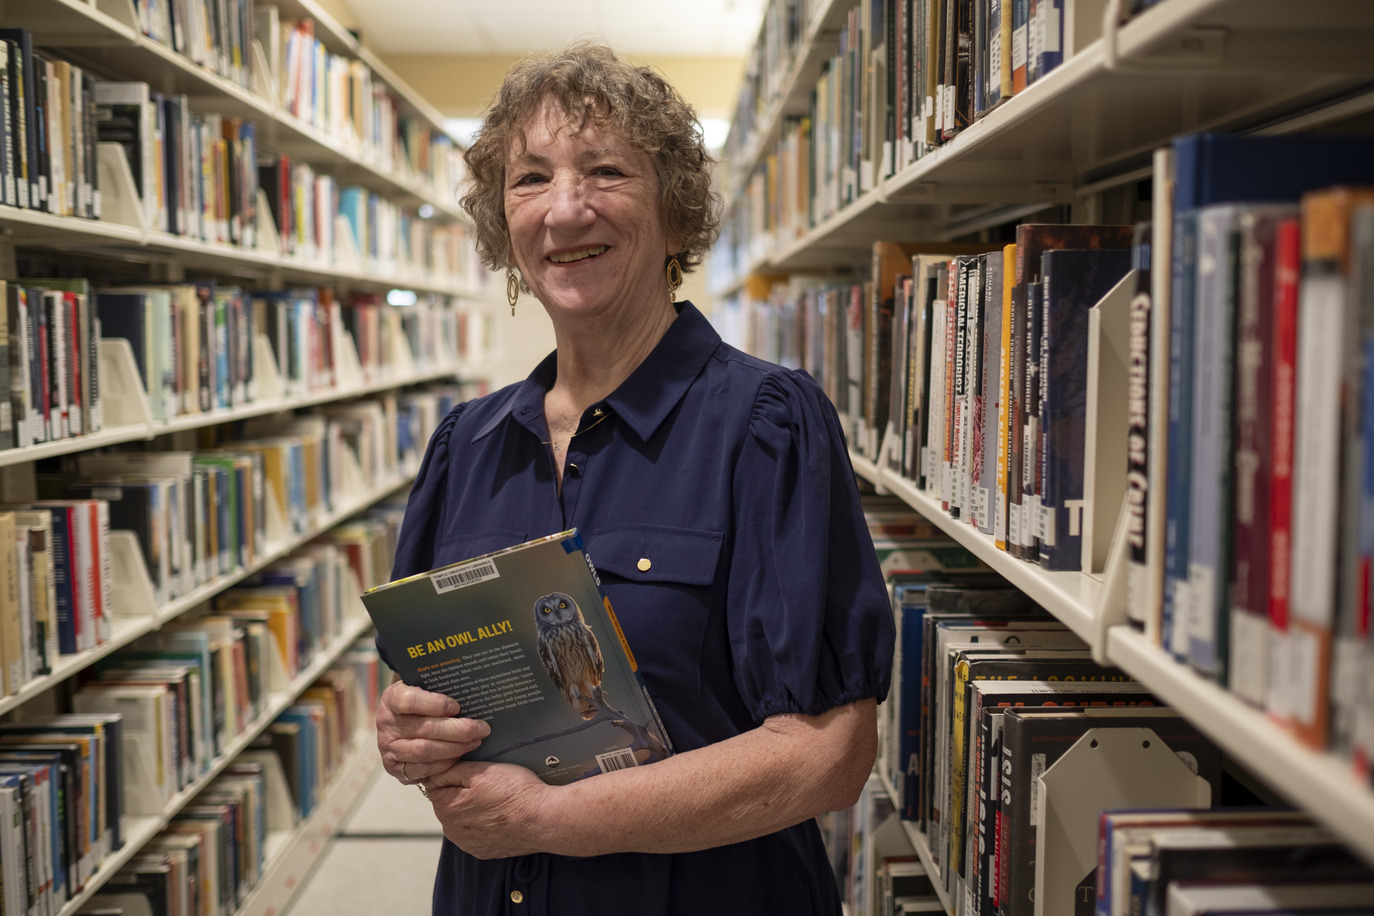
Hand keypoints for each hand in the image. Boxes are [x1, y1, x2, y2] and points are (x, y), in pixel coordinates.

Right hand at [377, 680, 490, 784]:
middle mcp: (386, 724)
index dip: (434, 704)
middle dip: (457, 730)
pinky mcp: (396, 768)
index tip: (456, 706)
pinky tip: (460, 755)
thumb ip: (438, 687)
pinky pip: (423, 769)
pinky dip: (444, 763)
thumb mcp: (422, 687)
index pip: (409, 700)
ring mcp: (389, 748)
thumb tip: (470, 686)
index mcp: (391, 699)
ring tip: (475, 741)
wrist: (399, 722)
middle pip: (424, 729)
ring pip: (425, 751)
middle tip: (481, 728)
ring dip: (455, 748)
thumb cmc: (419, 701)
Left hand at [421, 761, 553, 858]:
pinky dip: (485, 822)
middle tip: (488, 781)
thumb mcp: (480, 770)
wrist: (544, 819)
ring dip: (473, 808)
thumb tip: (433, 770)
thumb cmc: (515, 792)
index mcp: (446, 809)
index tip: (472, 768)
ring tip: (497, 798)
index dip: (453, 771)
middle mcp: (452, 831)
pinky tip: (501, 813)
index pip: (435, 783)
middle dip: (462, 790)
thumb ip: (451, 770)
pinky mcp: (485, 851)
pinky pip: (477, 832)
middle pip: (449, 802)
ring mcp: (469, 844)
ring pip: (463, 818)